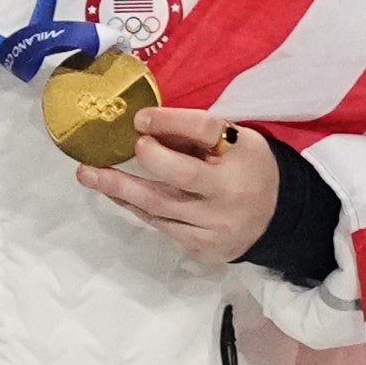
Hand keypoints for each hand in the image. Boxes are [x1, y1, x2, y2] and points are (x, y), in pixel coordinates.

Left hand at [74, 104, 276, 265]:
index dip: (170, 122)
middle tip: (104, 153)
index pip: (206, 131)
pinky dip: (134, 207)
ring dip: (118, 189)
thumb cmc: (248, 170)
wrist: (278, 220)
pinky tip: (114, 195)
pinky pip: (160, 224)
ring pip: (159, 206)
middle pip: (179, 175)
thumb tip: (144, 125)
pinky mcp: (202, 245)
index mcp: (243, 154)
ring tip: (88, 175)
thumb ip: (196, 135)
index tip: (139, 119)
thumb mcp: (236, 143)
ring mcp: (216, 223)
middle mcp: (230, 191)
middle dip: (142, 161)